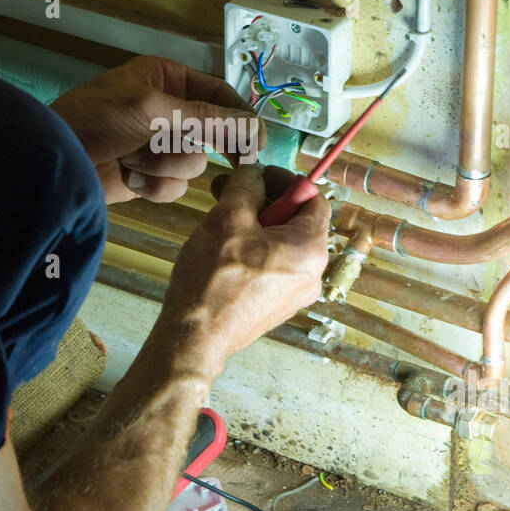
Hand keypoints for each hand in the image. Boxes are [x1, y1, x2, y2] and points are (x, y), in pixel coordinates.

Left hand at [51, 56, 263, 203]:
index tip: (259, 139)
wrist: (55, 161)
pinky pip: (174, 185)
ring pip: (194, 162)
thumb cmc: (96, 119)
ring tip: (136, 157)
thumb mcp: (153, 109)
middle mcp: (167, 110)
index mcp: (167, 79)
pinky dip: (154, 184)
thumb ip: (207, 117)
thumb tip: (254, 125)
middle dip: (211, 144)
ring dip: (167, 163)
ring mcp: (157, 144)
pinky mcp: (148, 175)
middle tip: (240, 161)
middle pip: (214, 130)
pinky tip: (130, 177)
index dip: (240, 115)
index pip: (218, 93)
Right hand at [161, 164, 330, 374]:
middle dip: (264, 202)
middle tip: (232, 193)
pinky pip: (272, 267)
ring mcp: (294, 294)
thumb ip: (246, 186)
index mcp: (311, 250)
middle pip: (297, 222)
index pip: (314, 198)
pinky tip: (224, 250)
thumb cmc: (213, 282)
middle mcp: (312, 274)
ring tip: (222, 220)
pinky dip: (254, 251)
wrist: (196, 337)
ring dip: (255, 226)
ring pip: (282, 245)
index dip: (285, 180)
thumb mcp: (228, 217)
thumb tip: (253, 173)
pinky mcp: (276, 306)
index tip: (260, 174)